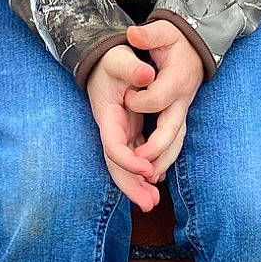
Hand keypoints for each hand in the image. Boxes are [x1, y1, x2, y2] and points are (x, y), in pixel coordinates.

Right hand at [86, 44, 160, 211]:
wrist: (104, 57)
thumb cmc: (112, 58)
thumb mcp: (120, 58)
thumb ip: (132, 67)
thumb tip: (147, 74)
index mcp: (107, 114)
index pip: (113, 145)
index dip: (127, 160)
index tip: (147, 169)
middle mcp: (112, 127)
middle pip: (116, 163)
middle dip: (130, 185)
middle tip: (149, 204)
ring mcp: (120, 130)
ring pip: (125, 164)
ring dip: (137, 183)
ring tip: (153, 202)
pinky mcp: (129, 129)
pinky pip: (134, 155)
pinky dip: (142, 170)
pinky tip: (156, 181)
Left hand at [125, 21, 205, 178]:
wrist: (196, 45)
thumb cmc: (175, 39)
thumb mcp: (163, 31)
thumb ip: (149, 34)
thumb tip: (133, 34)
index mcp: (177, 79)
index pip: (158, 97)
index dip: (140, 100)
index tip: (126, 96)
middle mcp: (182, 99)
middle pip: (172, 129)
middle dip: (157, 148)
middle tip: (140, 164)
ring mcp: (182, 110)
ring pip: (176, 141)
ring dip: (163, 161)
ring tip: (147, 180)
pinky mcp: (178, 117)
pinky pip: (174, 142)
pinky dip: (164, 159)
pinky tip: (153, 175)